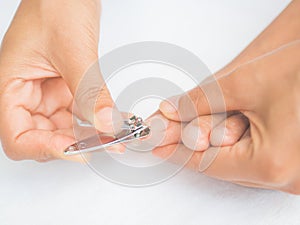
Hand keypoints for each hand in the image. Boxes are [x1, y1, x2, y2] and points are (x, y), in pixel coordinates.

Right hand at [0, 0, 119, 161]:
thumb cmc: (56, 4)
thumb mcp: (73, 50)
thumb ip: (89, 91)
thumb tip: (106, 124)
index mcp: (11, 87)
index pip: (18, 137)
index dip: (46, 149)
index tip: (79, 149)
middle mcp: (28, 95)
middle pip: (45, 137)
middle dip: (78, 144)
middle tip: (110, 144)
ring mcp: (48, 94)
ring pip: (68, 129)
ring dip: (94, 135)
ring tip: (121, 135)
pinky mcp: (67, 90)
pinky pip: (82, 114)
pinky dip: (100, 119)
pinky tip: (119, 119)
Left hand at [156, 41, 299, 193]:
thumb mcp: (245, 83)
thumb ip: (202, 102)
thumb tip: (172, 112)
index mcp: (273, 163)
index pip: (207, 163)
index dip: (178, 152)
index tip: (159, 145)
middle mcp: (288, 177)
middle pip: (223, 164)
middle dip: (196, 145)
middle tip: (173, 129)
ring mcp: (295, 174)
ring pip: (240, 163)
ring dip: (218, 144)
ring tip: (198, 125)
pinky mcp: (297, 165)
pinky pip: (257, 161)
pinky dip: (238, 145)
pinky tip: (230, 127)